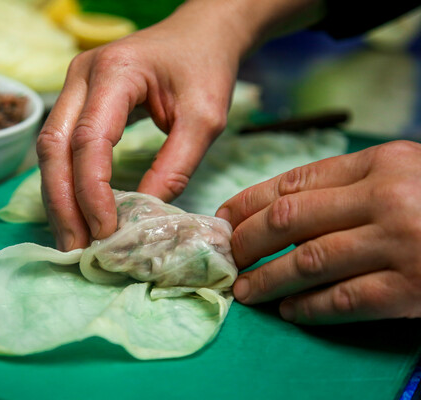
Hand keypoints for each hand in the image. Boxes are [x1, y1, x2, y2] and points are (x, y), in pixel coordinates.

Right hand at [36, 0, 262, 250]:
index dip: (92, 190)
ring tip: (71, 240)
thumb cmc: (205, 66)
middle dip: (62, 202)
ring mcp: (74, 86)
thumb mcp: (205, 117)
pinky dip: (65, 182)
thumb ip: (176, 164)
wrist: (199, 33)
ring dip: (58, 197)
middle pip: (53, 146)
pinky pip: (60, 146)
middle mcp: (81, 75)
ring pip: (49, 148)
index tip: (104, 230)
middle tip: (75, 247)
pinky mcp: (77, 100)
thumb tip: (146, 212)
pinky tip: (74, 213)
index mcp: (115, 72)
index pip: (89, 139)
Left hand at [216, 141, 420, 323]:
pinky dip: (309, 307)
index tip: (224, 219)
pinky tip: (289, 311)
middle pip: (289, 218)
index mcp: (380, 162)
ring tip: (245, 291)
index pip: (295, 182)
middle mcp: (384, 198)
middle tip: (229, 257)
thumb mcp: (405, 173)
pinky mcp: (410, 289)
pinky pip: (344, 299)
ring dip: (267, 280)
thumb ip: (352, 185)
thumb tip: (284, 214)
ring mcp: (397, 243)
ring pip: (308, 261)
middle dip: (248, 241)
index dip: (249, 202)